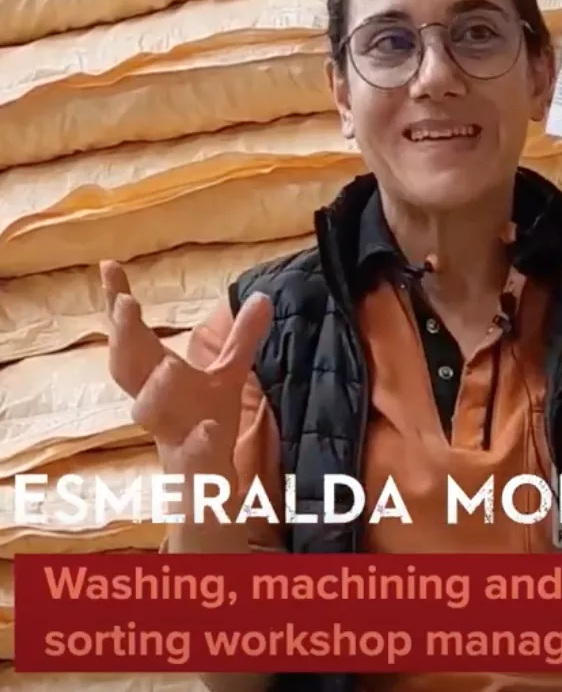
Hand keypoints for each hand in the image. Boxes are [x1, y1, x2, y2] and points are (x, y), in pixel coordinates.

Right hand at [100, 260, 272, 477]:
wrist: (206, 485)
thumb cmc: (204, 420)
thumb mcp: (228, 374)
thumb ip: (241, 338)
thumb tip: (262, 295)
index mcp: (159, 377)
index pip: (133, 337)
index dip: (118, 306)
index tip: (109, 266)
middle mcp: (155, 402)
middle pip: (129, 368)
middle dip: (125, 336)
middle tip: (126, 303)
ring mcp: (171, 433)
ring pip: (150, 412)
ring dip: (156, 388)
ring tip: (168, 365)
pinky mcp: (193, 467)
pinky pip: (191, 455)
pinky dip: (197, 442)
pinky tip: (208, 429)